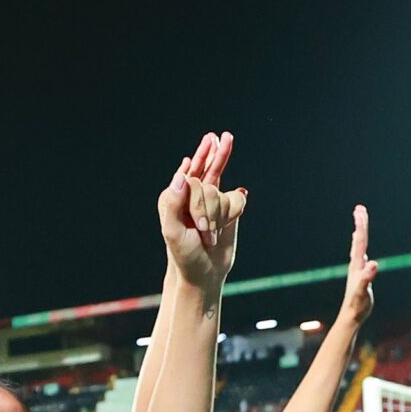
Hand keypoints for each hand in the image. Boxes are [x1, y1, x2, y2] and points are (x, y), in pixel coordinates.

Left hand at [158, 132, 247, 289]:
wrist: (204, 274)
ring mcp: (211, 200)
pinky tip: (225, 222)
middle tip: (227, 137)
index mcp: (174, 196)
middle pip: (210, 181)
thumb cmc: (184, 255)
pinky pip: (238, 199)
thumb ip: (173, 202)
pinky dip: (234, 212)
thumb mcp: (172, 231)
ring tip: (209, 236)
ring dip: (219, 217)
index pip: (191, 179)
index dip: (201, 181)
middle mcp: (191, 194)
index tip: (213, 141)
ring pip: (223, 192)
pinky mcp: (228, 208)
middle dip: (209, 209)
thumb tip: (182, 175)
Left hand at [338, 204, 378, 329]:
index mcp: (357, 265)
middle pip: (359, 240)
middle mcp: (356, 265)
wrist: (351, 316)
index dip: (361, 225)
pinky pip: (360, 258)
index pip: (361, 241)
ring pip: (358, 247)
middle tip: (359, 208)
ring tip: (359, 224)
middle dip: (360, 224)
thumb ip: (367, 277)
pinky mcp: (360, 277)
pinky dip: (361, 249)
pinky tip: (361, 251)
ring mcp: (357, 270)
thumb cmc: (357, 305)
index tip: (360, 211)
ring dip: (360, 234)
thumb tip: (373, 263)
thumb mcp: (363, 291)